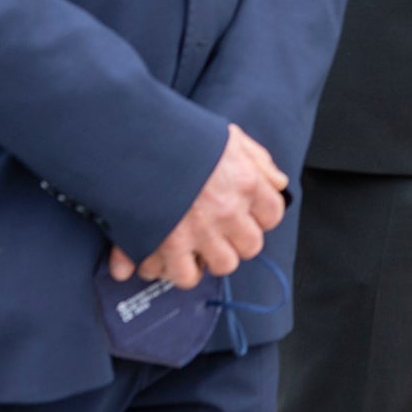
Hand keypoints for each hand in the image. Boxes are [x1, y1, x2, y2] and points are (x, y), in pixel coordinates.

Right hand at [109, 125, 287, 290]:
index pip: (272, 215)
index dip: (258, 218)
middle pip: (250, 247)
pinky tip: (165, 258)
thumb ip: (258, 160)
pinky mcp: (167, 244)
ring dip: (209, 259)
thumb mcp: (228, 137)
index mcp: (246, 182)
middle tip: (218, 234)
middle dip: (236, 242)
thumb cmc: (180, 135)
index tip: (245, 216)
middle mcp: (228, 210)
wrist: (133, 139)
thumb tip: (278, 183)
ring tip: (193, 249)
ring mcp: (199, 230)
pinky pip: (183, 275)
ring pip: (222, 265)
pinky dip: (174, 270)